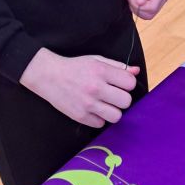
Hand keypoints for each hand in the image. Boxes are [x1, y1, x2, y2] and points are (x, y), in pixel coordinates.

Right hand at [20, 48, 139, 126]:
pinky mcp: (80, 116)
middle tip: (113, 95)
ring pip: (116, 116)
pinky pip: (100, 124)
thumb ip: (118, 66)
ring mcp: (87, 104)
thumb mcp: (96, 60)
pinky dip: (99, 118)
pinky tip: (93, 110)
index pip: (130, 83)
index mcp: (101, 71)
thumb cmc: (75, 67)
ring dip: (113, 111)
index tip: (121, 84)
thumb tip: (135, 71)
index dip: (127, 84)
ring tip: (105, 104)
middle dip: (122, 99)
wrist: (48, 76)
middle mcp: (95, 88)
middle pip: (126, 102)